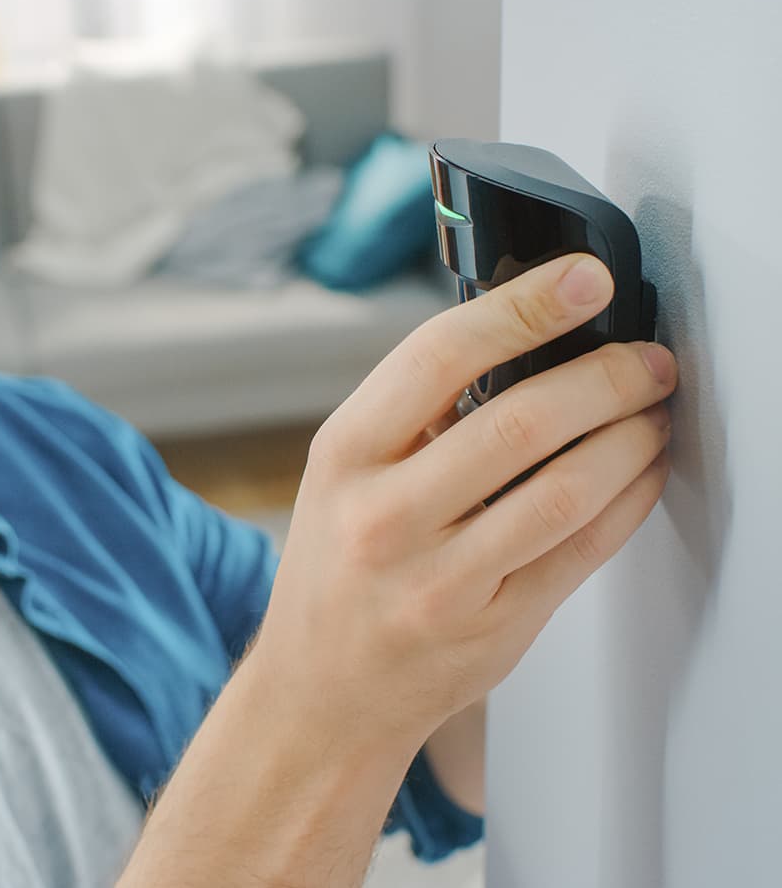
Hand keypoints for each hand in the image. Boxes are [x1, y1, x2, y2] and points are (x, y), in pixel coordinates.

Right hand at [255, 254, 675, 752]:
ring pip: (565, 490)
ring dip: (631, 437)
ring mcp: (439, 580)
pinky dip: (629, 498)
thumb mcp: (342, 477)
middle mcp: (383, 517)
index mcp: (343, 456)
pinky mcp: (493, 628)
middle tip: (646, 358)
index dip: (523, 308)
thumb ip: (415, 413)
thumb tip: (525, 338)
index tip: (584, 281)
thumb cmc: (336, 572)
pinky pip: (583, 550)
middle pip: (519, 422)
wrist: (321, 692)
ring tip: (652, 410)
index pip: (437, 356)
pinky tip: (640, 471)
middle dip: (607, 376)